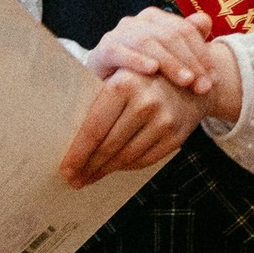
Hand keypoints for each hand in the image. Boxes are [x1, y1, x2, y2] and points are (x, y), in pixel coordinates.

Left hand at [60, 61, 207, 185]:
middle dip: (88, 166)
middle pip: (108, 146)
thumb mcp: (116, 74)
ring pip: (126, 157)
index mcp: (124, 84)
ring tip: (90, 176)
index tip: (65, 170)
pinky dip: (127, 166)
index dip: (78, 153)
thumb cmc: (140, 76)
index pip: (94, 129)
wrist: (188, 77)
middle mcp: (146, 103)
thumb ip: (94, 99)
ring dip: (105, 170)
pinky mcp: (176, 136)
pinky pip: (145, 160)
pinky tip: (115, 167)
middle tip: (74, 179)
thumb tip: (67, 137)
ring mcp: (164, 121)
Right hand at [92, 4, 244, 129]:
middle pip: (169, 35)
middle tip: (203, 86)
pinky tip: (152, 70)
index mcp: (156, 19)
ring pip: (147, 41)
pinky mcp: (101, 50)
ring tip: (186, 81)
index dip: (202, 53)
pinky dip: (136, 59)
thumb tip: (205, 20)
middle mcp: (136, 22)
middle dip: (190, 61)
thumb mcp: (171, 61)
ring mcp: (117, 34)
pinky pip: (119, 51)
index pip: (185, 30)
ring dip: (170, 61)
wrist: (109, 90)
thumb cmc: (144, 75)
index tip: (214, 79)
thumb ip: (189, 40)